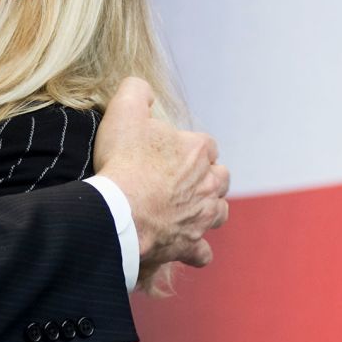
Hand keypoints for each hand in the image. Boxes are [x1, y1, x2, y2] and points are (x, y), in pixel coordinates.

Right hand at [94, 78, 229, 281]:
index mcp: (197, 151)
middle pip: (221, 178)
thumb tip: (142, 88)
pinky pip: (202, 253)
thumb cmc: (123, 162)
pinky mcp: (189, 245)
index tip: (170, 151)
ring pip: (219, 212)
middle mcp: (208, 184)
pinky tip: (184, 246)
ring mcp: (201, 217)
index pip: (206, 144)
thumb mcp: (124, 112)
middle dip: (208, 178)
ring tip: (190, 210)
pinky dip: (196, 250)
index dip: (190, 146)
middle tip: (182, 180)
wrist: (120, 212)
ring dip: (209, 210)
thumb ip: (136, 91)